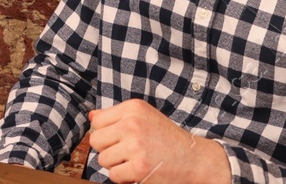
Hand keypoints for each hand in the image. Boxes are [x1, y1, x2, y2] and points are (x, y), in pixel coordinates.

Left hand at [87, 100, 229, 183]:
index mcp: (133, 108)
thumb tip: (91, 117)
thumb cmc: (167, 138)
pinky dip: (123, 178)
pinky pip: (113, 175)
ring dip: (116, 165)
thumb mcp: (144, 117)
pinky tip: (138, 171)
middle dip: (108, 150)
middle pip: (96, 141)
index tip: (121, 139)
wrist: (194, 160)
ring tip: (134, 161)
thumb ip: (116, 116)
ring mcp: (135, 145)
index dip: (106, 134)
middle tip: (126, 152)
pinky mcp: (139, 167)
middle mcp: (132, 123)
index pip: (97, 122)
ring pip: (103, 159)